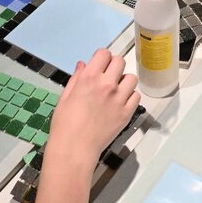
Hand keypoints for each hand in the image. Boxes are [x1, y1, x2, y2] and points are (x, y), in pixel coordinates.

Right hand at [47, 49, 139, 166]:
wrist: (75, 148)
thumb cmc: (64, 123)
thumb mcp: (65, 97)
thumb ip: (76, 78)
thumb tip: (83, 64)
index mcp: (89, 77)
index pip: (104, 54)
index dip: (101, 58)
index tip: (99, 65)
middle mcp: (107, 84)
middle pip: (119, 62)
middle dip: (113, 66)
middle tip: (107, 77)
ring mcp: (119, 98)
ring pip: (131, 78)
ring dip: (124, 81)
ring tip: (116, 91)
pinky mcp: (127, 113)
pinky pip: (136, 96)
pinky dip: (130, 97)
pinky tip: (121, 103)